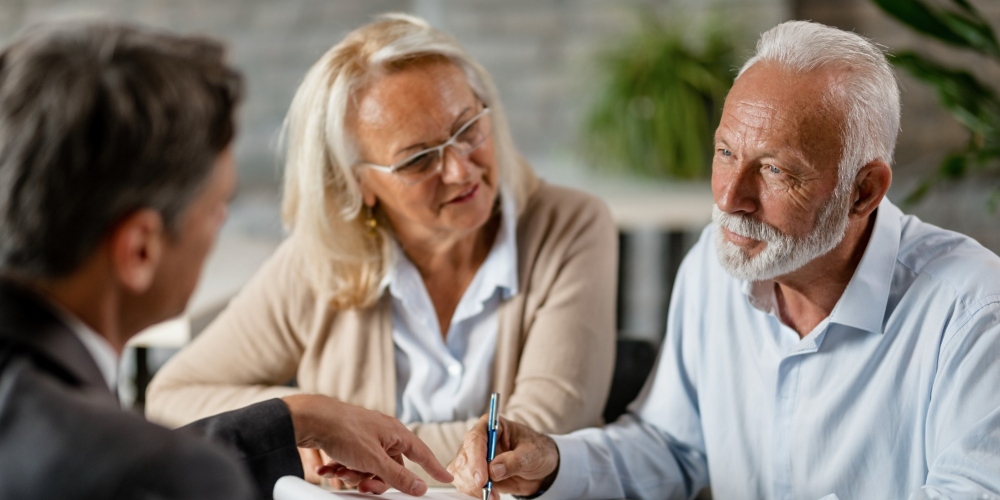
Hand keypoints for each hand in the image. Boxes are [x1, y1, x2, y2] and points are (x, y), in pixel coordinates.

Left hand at [283, 394, 452, 494]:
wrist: (310, 419)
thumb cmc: (344, 431)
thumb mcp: (374, 460)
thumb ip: (398, 476)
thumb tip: (420, 486)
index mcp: (396, 433)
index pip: (422, 453)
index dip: (434, 468)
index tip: (446, 479)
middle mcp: (383, 433)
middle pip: (391, 467)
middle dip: (376, 479)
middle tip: (365, 485)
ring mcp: (366, 437)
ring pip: (370, 467)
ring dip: (355, 475)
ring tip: (342, 472)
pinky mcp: (349, 441)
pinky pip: (353, 462)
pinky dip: (342, 469)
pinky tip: (330, 469)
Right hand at [449, 414, 559, 498]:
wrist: (539, 469)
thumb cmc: (537, 452)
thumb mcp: (532, 454)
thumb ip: (514, 460)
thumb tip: (494, 470)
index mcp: (491, 426)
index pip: (475, 439)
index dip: (476, 459)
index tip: (482, 478)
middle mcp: (479, 440)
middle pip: (464, 457)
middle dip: (473, 477)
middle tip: (487, 490)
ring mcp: (474, 457)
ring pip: (460, 472)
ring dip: (472, 487)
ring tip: (492, 494)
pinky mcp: (473, 473)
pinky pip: (463, 482)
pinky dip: (472, 492)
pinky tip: (488, 495)